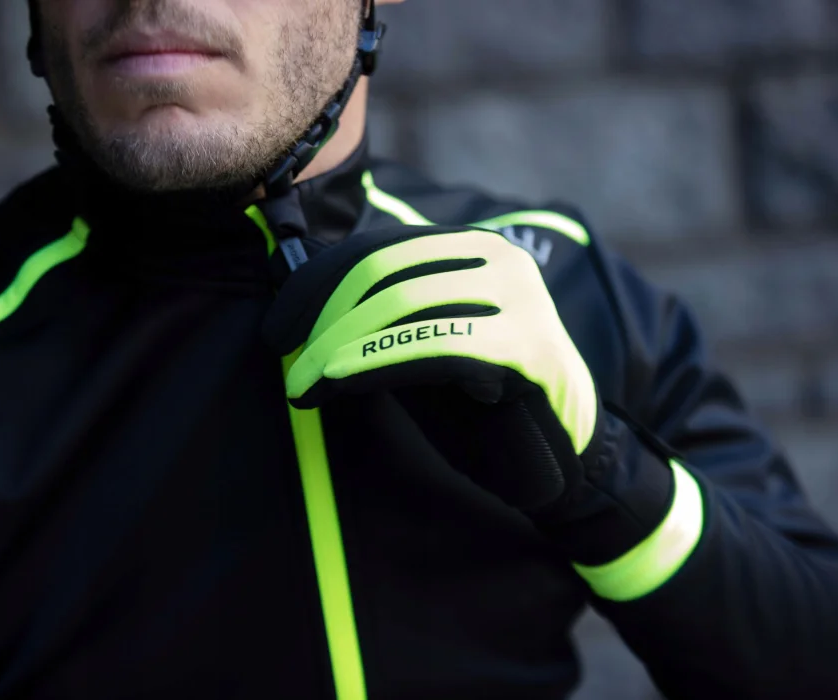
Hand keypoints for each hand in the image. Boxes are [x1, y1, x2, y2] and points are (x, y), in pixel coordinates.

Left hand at [263, 225, 603, 511]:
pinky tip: (337, 382)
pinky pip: (432, 345)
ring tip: (303, 385)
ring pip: (402, 304)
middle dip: (322, 319)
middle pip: (383, 272)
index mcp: (471, 248)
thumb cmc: (482, 403)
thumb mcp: (421, 345)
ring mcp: (518, 299)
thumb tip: (299, 312)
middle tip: (288, 365)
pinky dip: (373, 361)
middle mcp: (498, 259)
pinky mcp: (524, 347)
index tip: (278, 328)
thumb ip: (379, 319)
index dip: (316, 285)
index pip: (376, 250)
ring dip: (337, 347)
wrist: (560, 454)